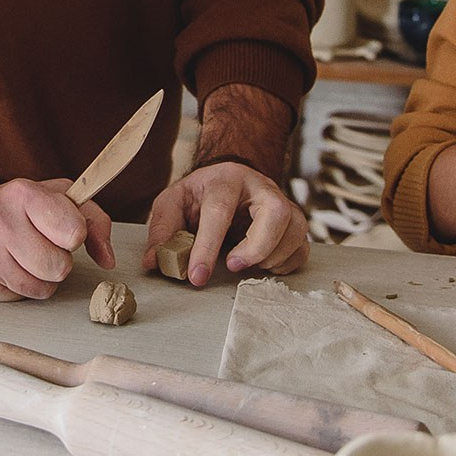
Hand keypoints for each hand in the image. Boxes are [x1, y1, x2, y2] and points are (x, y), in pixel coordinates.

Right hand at [0, 178, 112, 301]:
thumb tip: (108, 257)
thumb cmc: (8, 209)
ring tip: (22, 256)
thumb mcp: (52, 197)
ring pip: (42, 287)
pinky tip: (6, 268)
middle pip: (60, 267)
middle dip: (56, 260)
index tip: (62, 230)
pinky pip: (21, 297)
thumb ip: (91, 218)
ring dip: (40, 277)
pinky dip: (20, 287)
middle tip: (39, 245)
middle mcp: (0, 222)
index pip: (74, 232)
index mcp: (23, 194)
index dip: (74, 235)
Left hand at [143, 162, 306, 286]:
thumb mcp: (174, 202)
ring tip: (246, 264)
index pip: (220, 210)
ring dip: (271, 257)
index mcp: (226, 179)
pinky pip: (301, 247)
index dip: (208, 246)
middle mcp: (260, 187)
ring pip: (294, 230)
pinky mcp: (295, 222)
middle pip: (275, 213)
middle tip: (234, 266)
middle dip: (256, 247)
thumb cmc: (201, 193)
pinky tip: (263, 264)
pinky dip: (284, 263)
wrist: (230, 179)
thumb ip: (163, 229)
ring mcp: (283, 203)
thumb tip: (154, 261)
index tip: (196, 276)